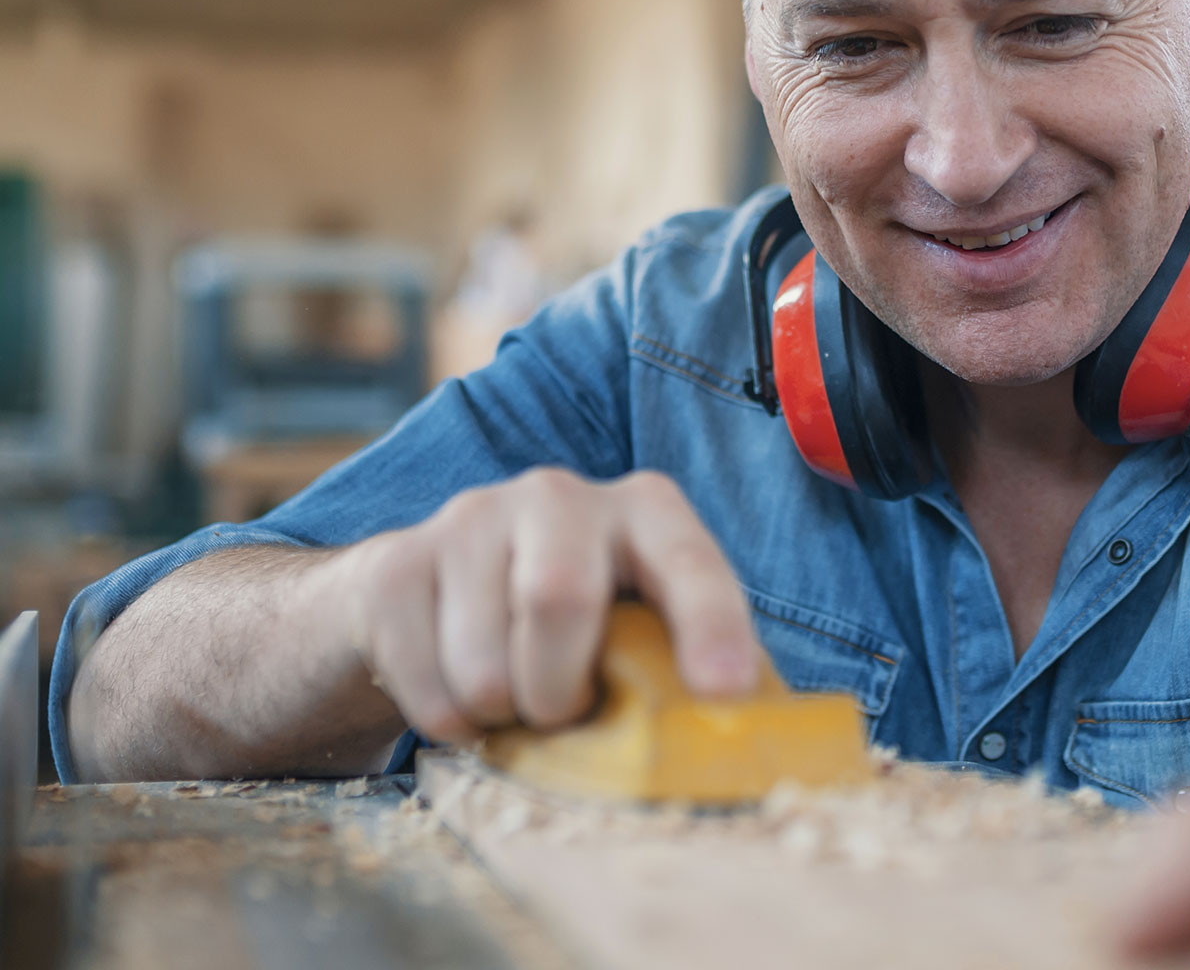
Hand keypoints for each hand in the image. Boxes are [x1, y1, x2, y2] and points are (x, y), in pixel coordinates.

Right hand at [330, 468, 765, 744]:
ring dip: (501, 715)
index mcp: (645, 511)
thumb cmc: (570, 628)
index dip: (711, 625)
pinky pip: (421, 677)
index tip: (725, 693)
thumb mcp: (638, 629)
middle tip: (562, 718)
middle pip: (559, 597)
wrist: (426, 600)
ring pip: (486, 657)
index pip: (688, 562)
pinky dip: (446, 720)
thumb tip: (752, 736)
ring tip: (512, 705)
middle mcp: (559, 496)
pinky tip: (459, 700)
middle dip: (561, 689)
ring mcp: (470, 519)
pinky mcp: (396, 563)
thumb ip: (688, 666)